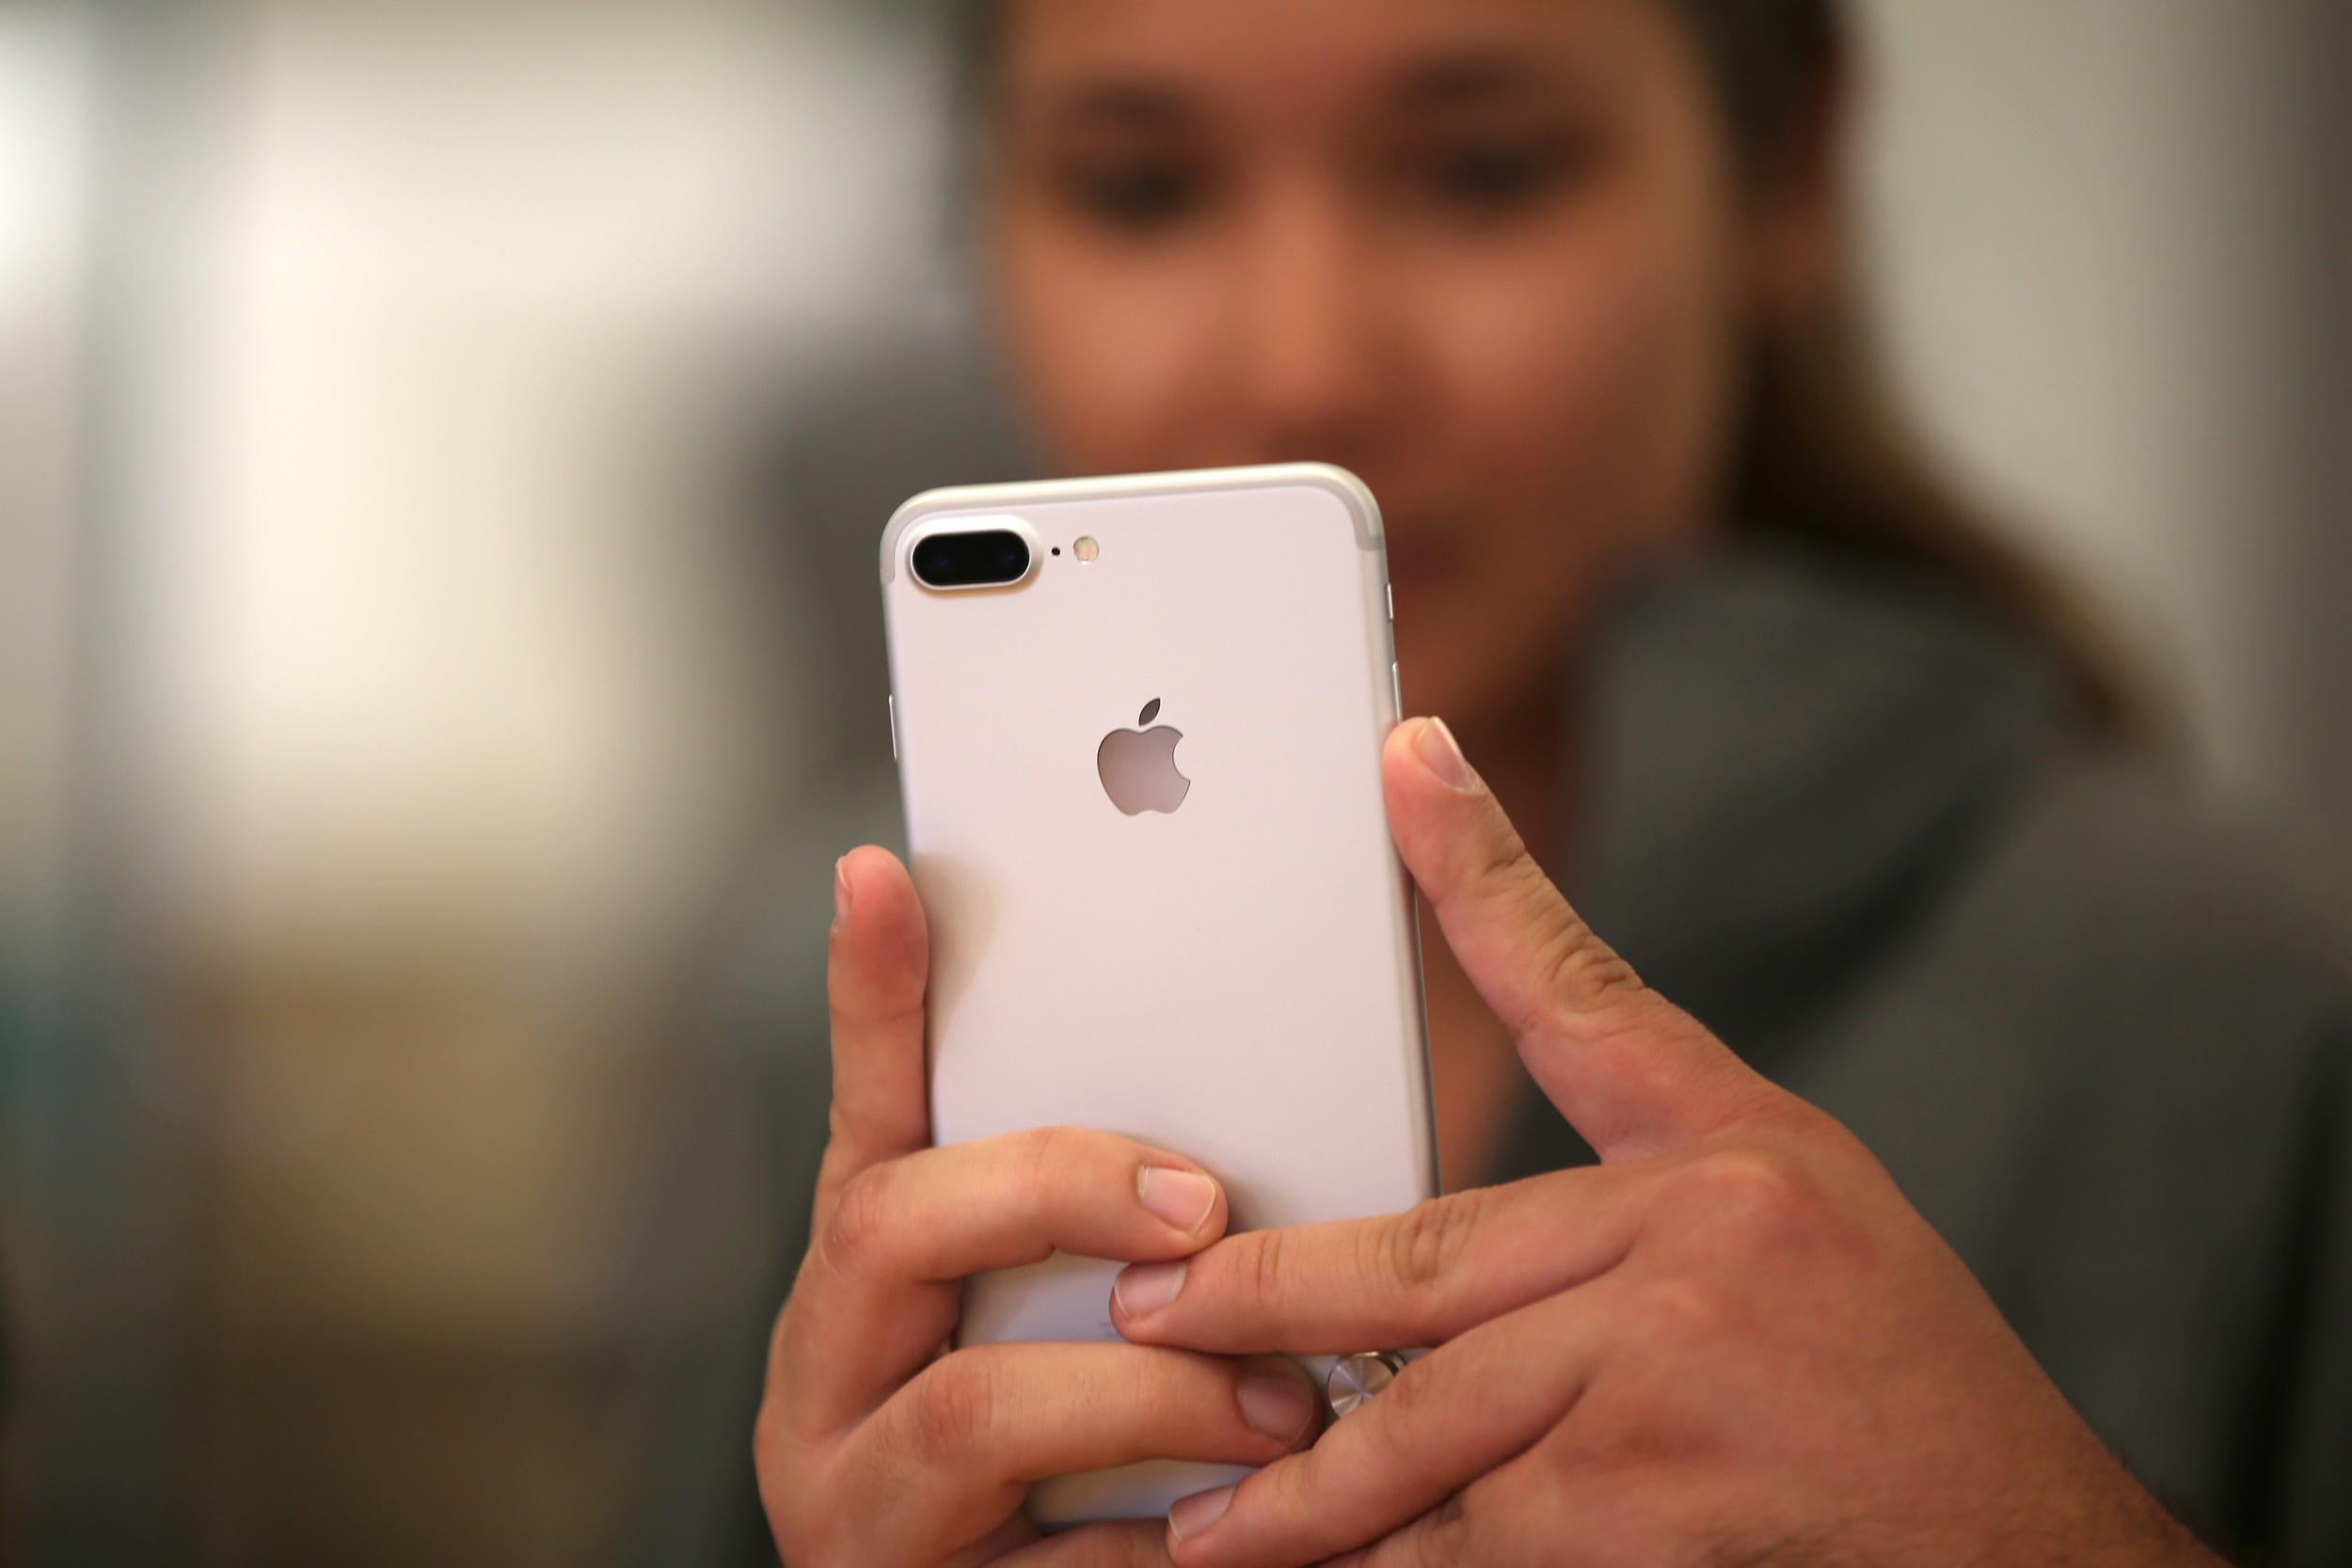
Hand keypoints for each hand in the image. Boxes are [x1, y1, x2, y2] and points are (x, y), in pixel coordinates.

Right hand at [757, 848, 1325, 1567]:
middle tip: (1203, 1206)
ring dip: (1152, 1393)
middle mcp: (827, 1371)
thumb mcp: (1044, 1326)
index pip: (863, 1109)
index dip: (867, 996)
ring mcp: (853, 1495)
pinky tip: (1234, 1534)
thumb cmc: (1045, 1468)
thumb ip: (1095, 1237)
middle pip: (896, 1227)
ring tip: (1285, 1408)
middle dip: (1061, 1192)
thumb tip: (1235, 1152)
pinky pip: (1051, 1560)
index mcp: (866, 1278)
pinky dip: (1160, 1539)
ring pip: (973, 1408)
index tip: (883, 871)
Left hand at [1111, 718, 2222, 1567]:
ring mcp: (1664, 1383)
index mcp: (1726, 1160)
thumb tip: (1468, 1114)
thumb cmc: (1896, 1372)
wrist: (2020, 1543)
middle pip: (1422, 1270)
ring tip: (1218, 1524)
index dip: (1482, 872)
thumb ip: (1628, 1133)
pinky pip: (1475, 1538)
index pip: (1578, 997)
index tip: (1408, 762)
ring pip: (1425, 1427)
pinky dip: (1402, 1563)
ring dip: (1311, 1489)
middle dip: (1264, 1304)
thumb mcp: (1789, 1202)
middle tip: (1153, 1316)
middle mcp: (1692, 1247)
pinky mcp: (1643, 1512)